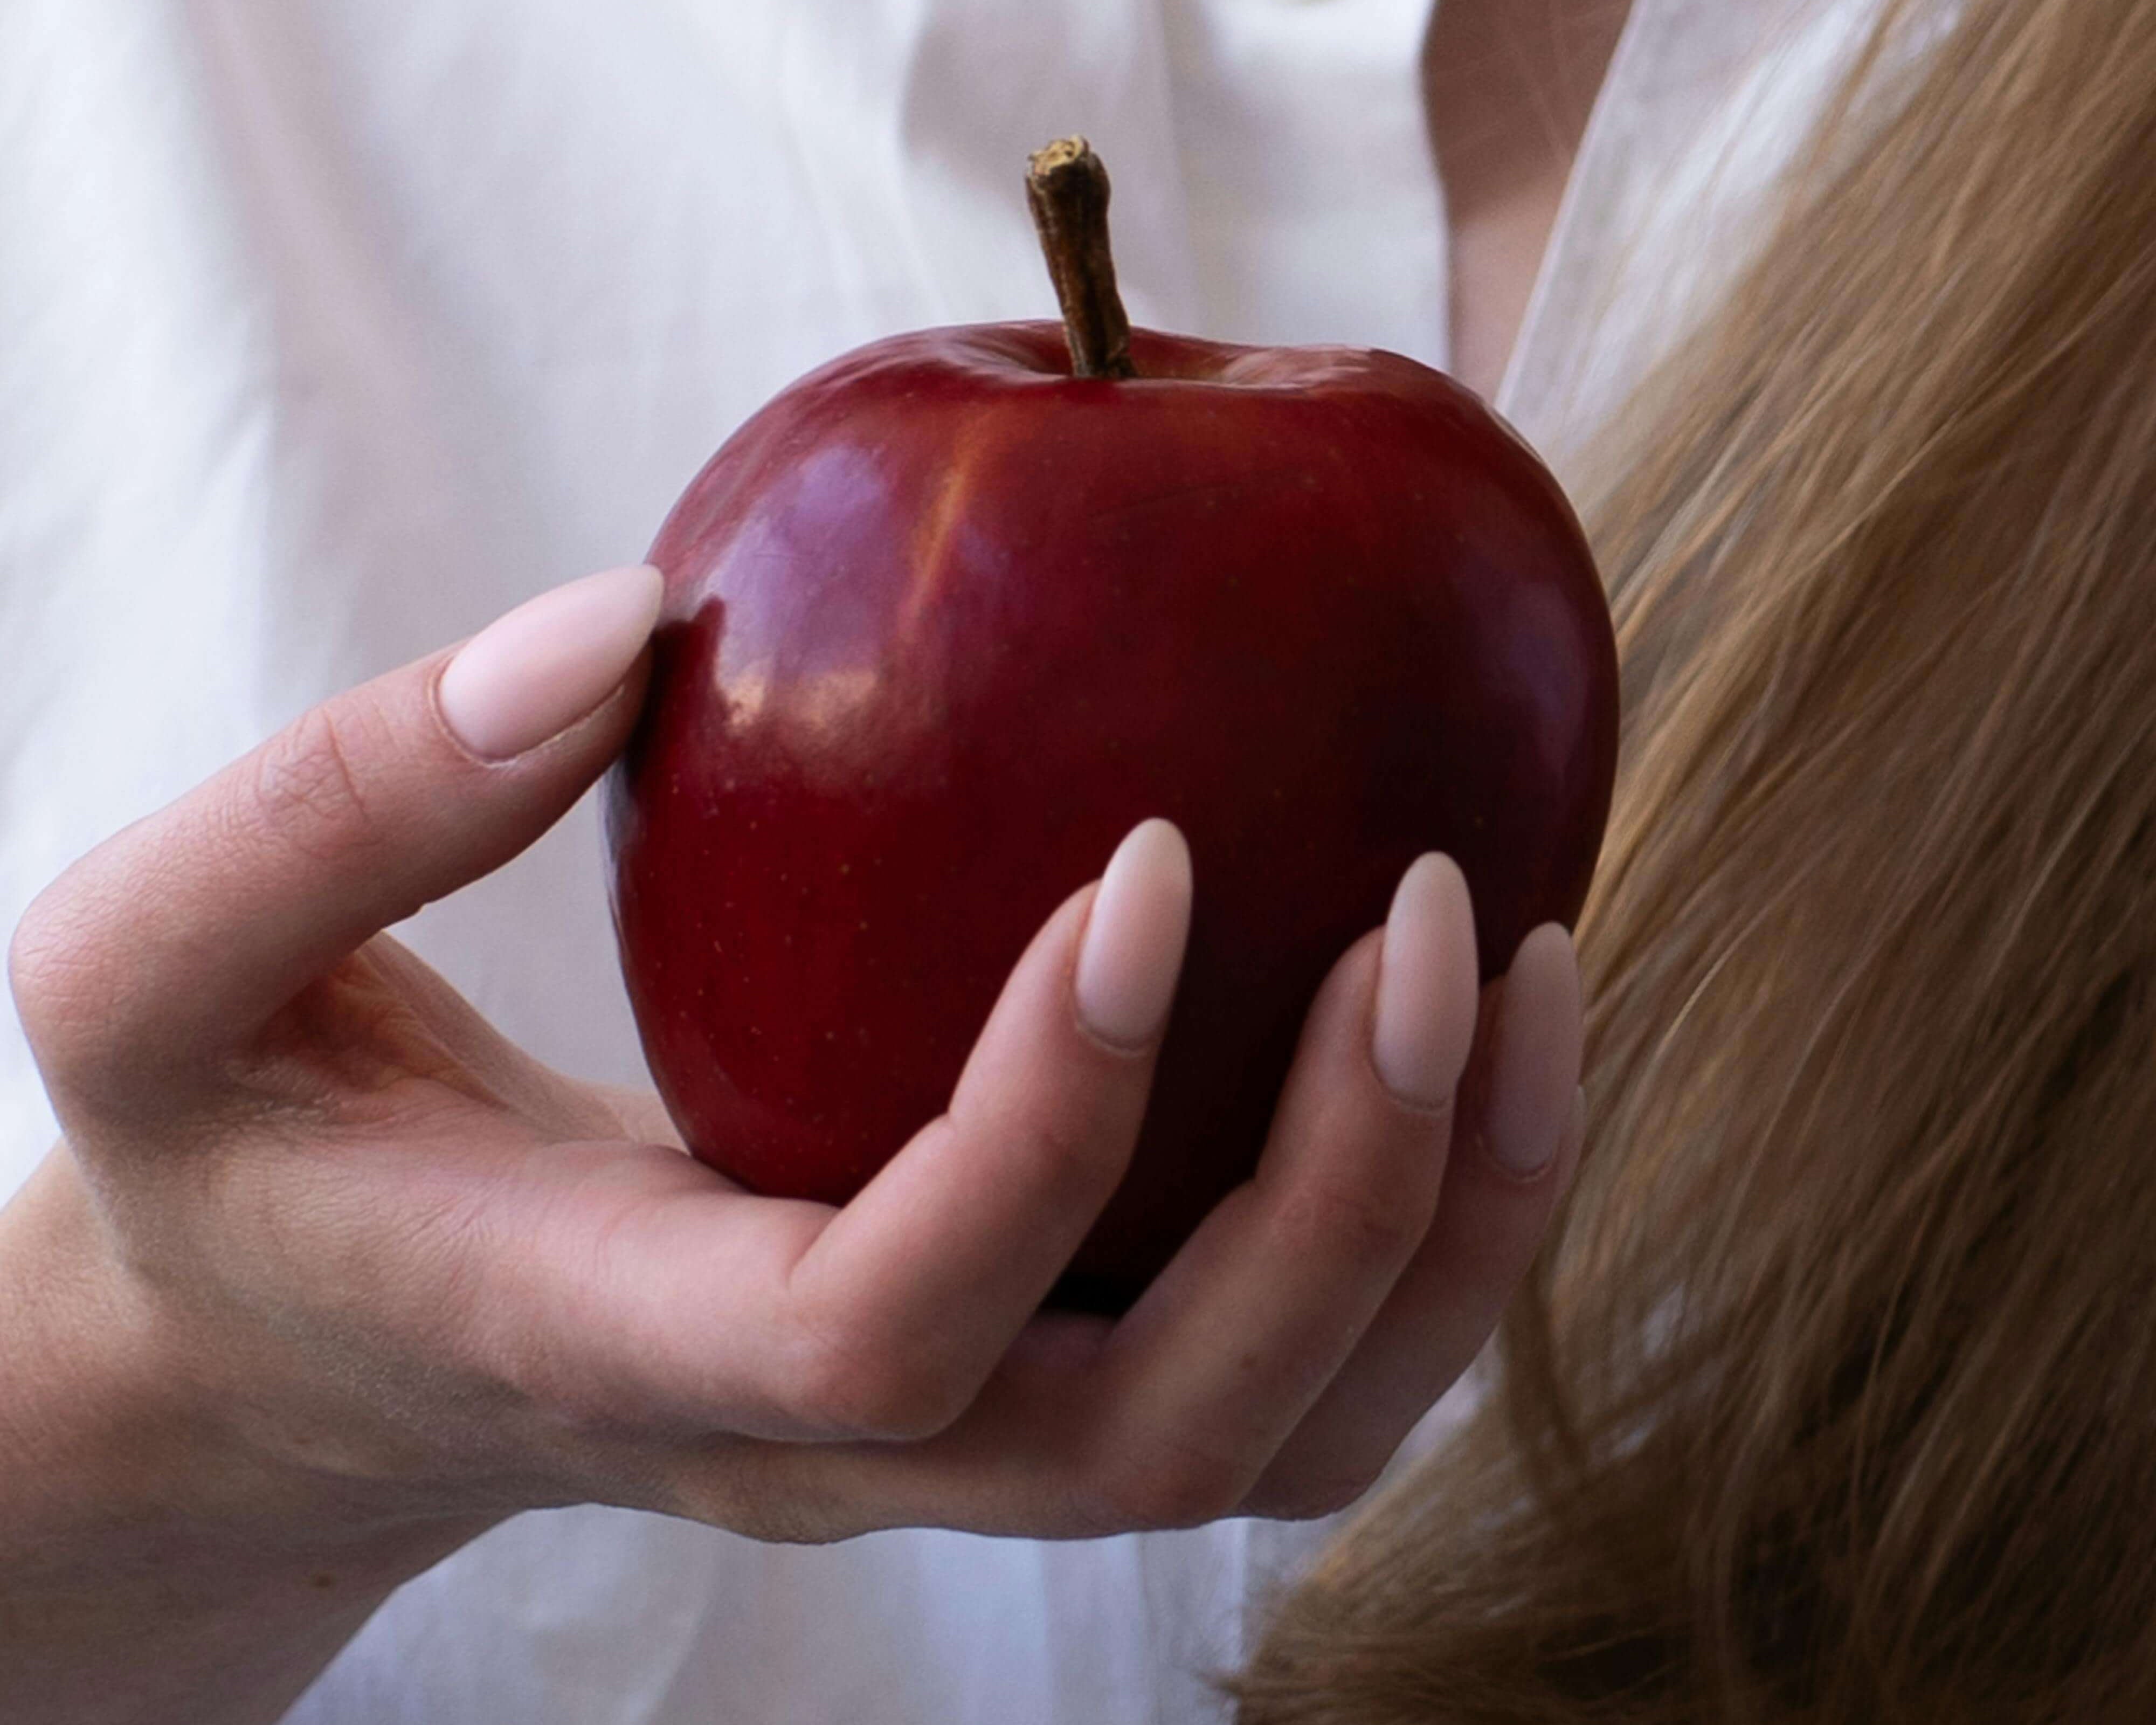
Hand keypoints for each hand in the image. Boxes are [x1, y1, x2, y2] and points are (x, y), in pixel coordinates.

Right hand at [2, 563, 1580, 1715]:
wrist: (323, 1342)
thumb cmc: (248, 1144)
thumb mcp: (161, 970)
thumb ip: (345, 801)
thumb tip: (627, 626)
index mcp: (628, 1351)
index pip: (890, 1321)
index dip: (1053, 1115)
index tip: (1158, 856)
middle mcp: (832, 1450)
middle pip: (1161, 1435)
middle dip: (1349, 1199)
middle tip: (1447, 913)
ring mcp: (955, 1443)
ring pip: (1278, 1443)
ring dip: (1449, 1231)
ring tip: (1531, 963)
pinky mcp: (1025, 1381)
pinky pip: (1294, 1366)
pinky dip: (1425, 1219)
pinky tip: (1466, 1012)